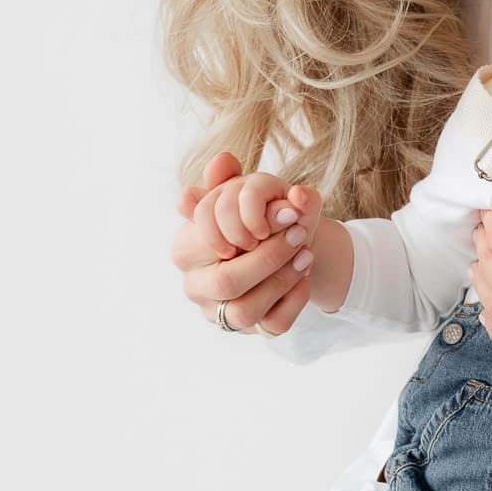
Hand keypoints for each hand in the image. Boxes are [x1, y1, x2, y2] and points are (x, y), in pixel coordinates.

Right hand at [172, 150, 324, 336]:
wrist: (280, 246)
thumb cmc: (253, 218)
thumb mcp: (246, 192)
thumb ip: (230, 177)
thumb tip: (223, 160)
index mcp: (185, 247)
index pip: (207, 239)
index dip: (244, 226)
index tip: (285, 214)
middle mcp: (194, 285)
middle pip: (227, 281)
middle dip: (270, 257)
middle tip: (301, 234)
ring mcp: (217, 312)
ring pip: (245, 311)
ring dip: (282, 281)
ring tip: (306, 255)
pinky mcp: (246, 330)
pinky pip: (271, 326)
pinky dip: (293, 302)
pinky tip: (304, 278)